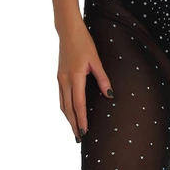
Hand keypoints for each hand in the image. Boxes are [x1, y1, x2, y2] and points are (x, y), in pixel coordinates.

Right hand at [57, 22, 113, 141]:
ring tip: (74, 130)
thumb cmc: (84, 44)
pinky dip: (66, 109)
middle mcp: (65, 81)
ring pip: (63, 105)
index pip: (79, 105)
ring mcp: (60, 80)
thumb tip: (109, 95)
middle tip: (79, 139)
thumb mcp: (96, 61)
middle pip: (68, 109)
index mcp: (75, 78)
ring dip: (68, 119)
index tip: (84, 132)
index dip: (81, 120)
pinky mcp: (59, 77)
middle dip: (73, 124)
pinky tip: (70, 114)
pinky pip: (62, 98)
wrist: (68, 31)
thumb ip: (103, 79)